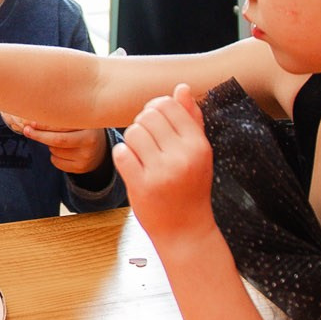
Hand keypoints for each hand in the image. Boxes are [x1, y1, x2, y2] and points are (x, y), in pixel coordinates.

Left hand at [2, 111, 108, 175]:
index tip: (30, 122)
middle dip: (39, 135)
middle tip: (27, 130)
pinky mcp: (81, 168)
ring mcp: (86, 156)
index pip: (63, 125)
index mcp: (89, 124)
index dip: (44, 124)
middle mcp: (90, 141)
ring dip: (49, 145)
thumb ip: (60, 115)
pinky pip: (57, 162)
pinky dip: (53, 156)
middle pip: (58, 140)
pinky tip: (62, 151)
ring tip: (58, 139)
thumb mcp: (77, 118)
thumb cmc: (81, 128)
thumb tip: (31, 117)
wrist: (99, 149)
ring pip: (55, 151)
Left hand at [112, 84, 216, 252]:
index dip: (156, 108)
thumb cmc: (191, 188)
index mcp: (198, 146)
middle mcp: (182, 157)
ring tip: (142, 155)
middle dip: (143, 124)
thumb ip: (192, 120)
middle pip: (148, 116)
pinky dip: (122, 156)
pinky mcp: (141, 186)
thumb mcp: (199, 154)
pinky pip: (120, 153)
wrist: (186, 231)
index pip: (169, 105)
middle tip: (147, 141)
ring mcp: (160, 172)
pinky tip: (133, 166)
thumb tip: (182, 88)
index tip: (156, 122)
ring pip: (133, 133)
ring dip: (132, 141)